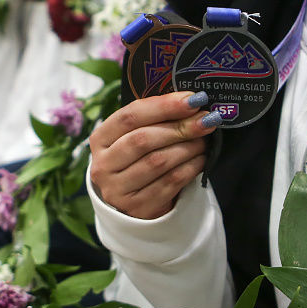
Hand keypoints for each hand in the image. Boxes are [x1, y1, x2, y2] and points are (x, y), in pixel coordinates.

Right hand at [88, 91, 216, 219]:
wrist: (132, 200)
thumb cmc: (137, 159)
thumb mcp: (135, 136)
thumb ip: (155, 119)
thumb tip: (191, 101)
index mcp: (100, 139)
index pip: (129, 116)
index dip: (163, 105)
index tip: (192, 99)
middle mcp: (103, 165)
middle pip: (143, 139)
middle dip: (180, 127)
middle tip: (206, 120)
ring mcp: (118, 189)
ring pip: (158, 162)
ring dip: (188, 147)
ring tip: (204, 140)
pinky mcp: (137, 208)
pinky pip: (170, 182)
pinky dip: (190, 168)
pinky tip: (201, 159)